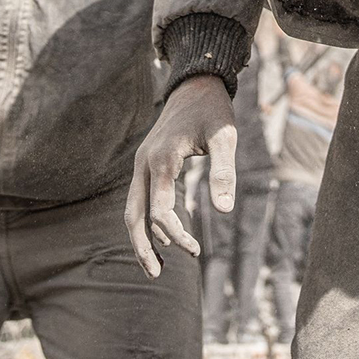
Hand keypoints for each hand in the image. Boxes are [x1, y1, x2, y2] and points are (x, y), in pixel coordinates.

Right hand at [125, 75, 236, 277]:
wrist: (196, 83)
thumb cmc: (214, 110)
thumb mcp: (226, 138)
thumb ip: (224, 173)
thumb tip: (223, 211)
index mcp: (162, 159)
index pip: (159, 211)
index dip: (175, 235)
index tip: (196, 251)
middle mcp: (145, 163)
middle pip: (132, 215)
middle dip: (141, 247)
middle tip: (155, 275)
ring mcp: (143, 162)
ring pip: (132, 208)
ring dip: (142, 237)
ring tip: (156, 265)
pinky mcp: (148, 162)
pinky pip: (141, 197)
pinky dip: (148, 220)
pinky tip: (166, 237)